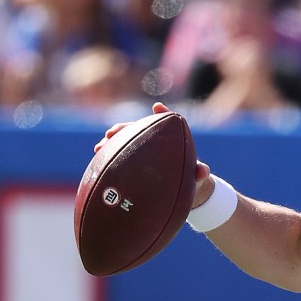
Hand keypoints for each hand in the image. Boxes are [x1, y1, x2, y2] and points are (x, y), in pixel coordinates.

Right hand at [95, 103, 213, 206]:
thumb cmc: (192, 180)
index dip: (163, 113)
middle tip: (112, 132)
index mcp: (171, 141)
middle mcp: (153, 142)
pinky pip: (119, 157)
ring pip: (124, 142)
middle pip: (137, 129)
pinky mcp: (132, 162)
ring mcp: (141, 151)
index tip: (158, 108)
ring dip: (111, 141)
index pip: (166, 123)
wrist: (184, 192)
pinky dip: (108, 157)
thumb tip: (203, 171)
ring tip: (100, 147)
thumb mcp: (197, 178)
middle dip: (124, 128)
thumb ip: (200, 173)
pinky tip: (97, 161)